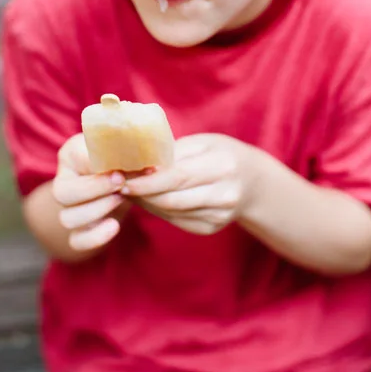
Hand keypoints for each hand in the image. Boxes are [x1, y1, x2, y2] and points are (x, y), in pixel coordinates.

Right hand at [52, 133, 132, 250]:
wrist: (127, 176)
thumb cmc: (121, 155)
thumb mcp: (120, 147)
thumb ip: (122, 152)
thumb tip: (139, 160)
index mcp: (69, 157)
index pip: (74, 164)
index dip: (97, 171)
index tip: (120, 173)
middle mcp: (63, 183)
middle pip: (61, 195)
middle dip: (95, 191)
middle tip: (121, 185)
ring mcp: (70, 208)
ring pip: (67, 219)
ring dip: (97, 211)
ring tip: (121, 199)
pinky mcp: (81, 229)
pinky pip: (76, 242)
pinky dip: (95, 237)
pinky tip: (114, 226)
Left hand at [121, 133, 262, 234]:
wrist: (252, 181)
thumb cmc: (219, 154)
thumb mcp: (201, 143)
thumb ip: (171, 152)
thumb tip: (135, 163)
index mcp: (222, 166)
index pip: (178, 177)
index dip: (148, 181)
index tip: (124, 180)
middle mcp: (225, 194)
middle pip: (172, 199)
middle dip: (141, 194)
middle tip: (118, 185)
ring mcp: (220, 215)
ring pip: (171, 212)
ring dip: (145, 202)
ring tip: (129, 189)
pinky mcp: (211, 228)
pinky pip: (176, 220)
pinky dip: (157, 209)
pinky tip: (148, 199)